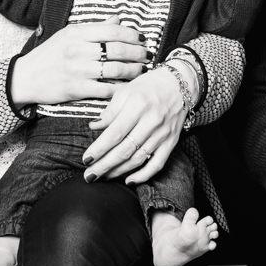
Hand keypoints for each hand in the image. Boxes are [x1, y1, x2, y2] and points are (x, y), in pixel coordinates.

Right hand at [9, 16, 149, 108]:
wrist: (24, 77)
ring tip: (141, 70)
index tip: (142, 39)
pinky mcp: (76, 89)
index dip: (132, 35)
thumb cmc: (49, 54)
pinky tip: (129, 88)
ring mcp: (78, 70)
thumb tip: (117, 18)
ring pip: (116, 69)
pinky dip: (121, 89)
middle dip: (138, 53)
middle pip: (117, 49)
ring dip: (134, 71)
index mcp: (77, 33)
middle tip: (147, 56)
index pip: (112, 30)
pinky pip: (106, 89)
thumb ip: (94, 28)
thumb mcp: (68, 35)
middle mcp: (78, 50)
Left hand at [82, 65, 187, 183]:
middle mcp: (151, 122)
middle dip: (104, 166)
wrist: (179, 84)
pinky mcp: (171, 142)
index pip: (114, 134)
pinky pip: (157, 164)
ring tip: (103, 177)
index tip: (86, 159)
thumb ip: (110, 111)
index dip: (99, 149)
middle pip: (124, 150)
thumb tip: (94, 126)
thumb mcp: (126, 91)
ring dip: (118, 171)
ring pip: (138, 159)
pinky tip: (129, 181)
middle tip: (89, 176)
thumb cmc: (149, 86)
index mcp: (137, 106)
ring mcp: (162, 134)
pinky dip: (143, 175)